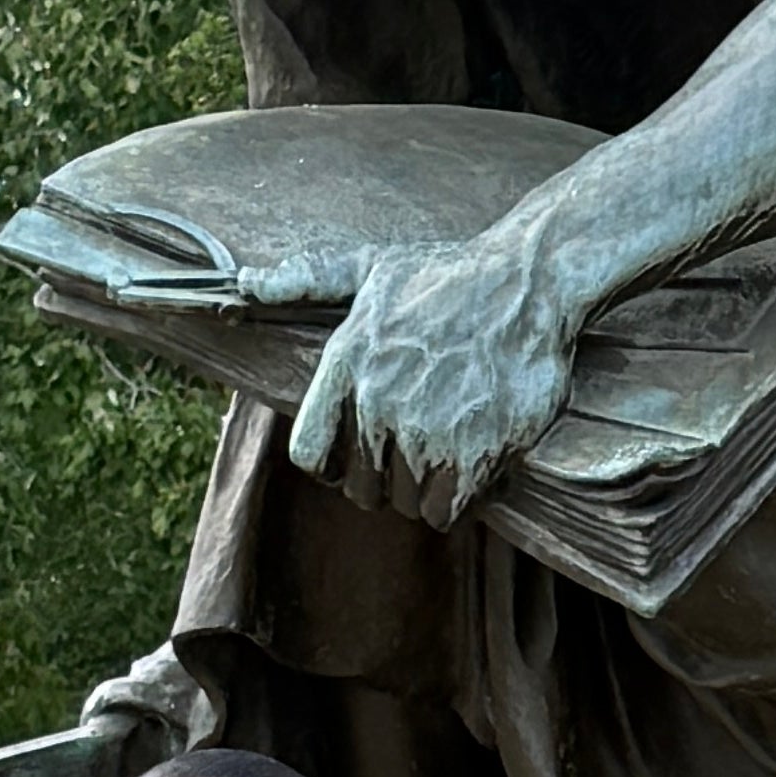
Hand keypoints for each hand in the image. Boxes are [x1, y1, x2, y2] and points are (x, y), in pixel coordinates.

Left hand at [291, 223, 580, 524]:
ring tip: (453, 443)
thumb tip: (246, 282)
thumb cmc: (449, 274)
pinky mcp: (470, 455)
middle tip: (420, 446)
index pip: (310, 454)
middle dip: (388, 477)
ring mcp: (423, 432)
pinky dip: (461, 497)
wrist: (529, 281)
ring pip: (406, 504)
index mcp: (346, 363)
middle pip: (362, 490)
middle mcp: (377, 402)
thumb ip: (308, 279)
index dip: (334, 464)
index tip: (361, 455)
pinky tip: (476, 459)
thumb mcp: (372, 266)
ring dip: (428, 487)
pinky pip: (445, 511)